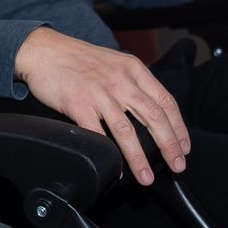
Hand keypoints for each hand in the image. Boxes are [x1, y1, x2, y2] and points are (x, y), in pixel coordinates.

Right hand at [15, 27, 187, 186]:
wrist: (43, 50)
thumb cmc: (78, 58)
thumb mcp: (114, 62)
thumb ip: (133, 81)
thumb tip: (150, 109)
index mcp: (134, 70)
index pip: (166, 101)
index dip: (178, 127)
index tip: (184, 147)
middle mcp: (121, 81)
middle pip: (154, 117)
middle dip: (169, 146)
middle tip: (177, 165)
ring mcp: (99, 93)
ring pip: (127, 131)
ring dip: (139, 158)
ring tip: (147, 177)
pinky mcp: (78, 104)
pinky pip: (97, 135)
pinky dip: (108, 155)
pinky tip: (114, 168)